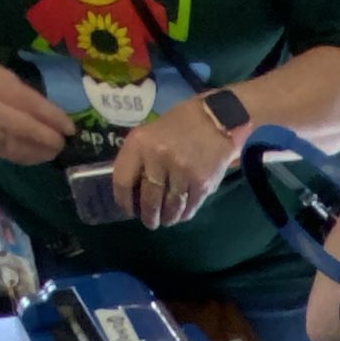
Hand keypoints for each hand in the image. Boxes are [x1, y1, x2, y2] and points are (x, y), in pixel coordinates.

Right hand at [0, 48, 71, 165]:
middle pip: (21, 126)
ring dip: (40, 151)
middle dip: (47, 137)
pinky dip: (26, 157)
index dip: (50, 116)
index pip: (25, 101)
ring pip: (15, 144)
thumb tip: (46, 109)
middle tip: (65, 142)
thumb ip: (15, 87)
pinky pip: (6, 153)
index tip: (70, 126)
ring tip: (56, 151)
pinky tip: (39, 157)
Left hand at [111, 99, 235, 230]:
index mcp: (140, 143)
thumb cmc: (180, 124)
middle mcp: (158, 158)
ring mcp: (181, 172)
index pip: (123, 180)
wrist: (216, 118)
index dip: (124, 200)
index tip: (128, 209)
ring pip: (170, 207)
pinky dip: (183, 214)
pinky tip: (181, 212)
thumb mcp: (152, 133)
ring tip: (166, 220)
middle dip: (149, 216)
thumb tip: (134, 191)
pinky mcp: (201, 183)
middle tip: (150, 222)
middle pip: (148, 200)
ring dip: (167, 218)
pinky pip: (189, 207)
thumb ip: (141, 159)